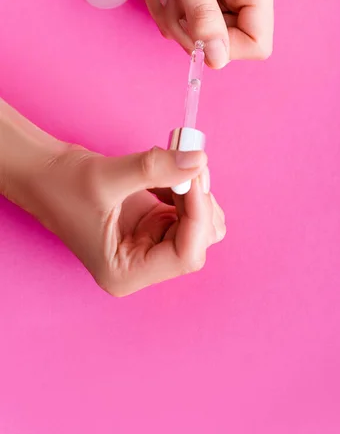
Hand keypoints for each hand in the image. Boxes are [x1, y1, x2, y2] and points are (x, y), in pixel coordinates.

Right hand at [31, 145, 224, 295]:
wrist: (44, 174)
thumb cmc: (62, 185)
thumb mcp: (108, 177)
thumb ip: (157, 169)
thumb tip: (199, 162)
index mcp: (127, 272)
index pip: (186, 255)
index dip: (198, 214)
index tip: (193, 175)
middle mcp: (142, 264)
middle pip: (199, 241)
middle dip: (199, 202)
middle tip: (187, 166)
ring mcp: (150, 244)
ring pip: (200, 226)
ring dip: (194, 194)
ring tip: (171, 169)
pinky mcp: (153, 224)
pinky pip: (189, 210)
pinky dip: (185, 188)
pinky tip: (164, 174)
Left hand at [126, 0, 276, 67]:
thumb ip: (203, 17)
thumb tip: (216, 60)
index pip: (257, 45)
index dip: (222, 48)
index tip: (192, 29)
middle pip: (225, 42)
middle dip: (187, 27)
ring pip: (204, 32)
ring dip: (173, 15)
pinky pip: (193, 19)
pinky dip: (171, 7)